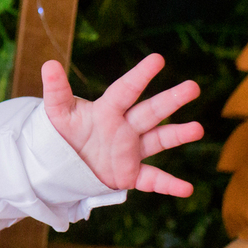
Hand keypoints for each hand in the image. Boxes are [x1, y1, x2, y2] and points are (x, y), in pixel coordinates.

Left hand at [41, 53, 202, 195]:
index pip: (125, 90)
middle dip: (171, 100)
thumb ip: (56, 91)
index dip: (140, 75)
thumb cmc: (63, 131)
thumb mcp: (57, 112)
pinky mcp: (131, 174)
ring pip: (158, 139)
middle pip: (150, 111)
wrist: (64, 161)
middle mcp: (124, 126)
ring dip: (177, 135)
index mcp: (107, 109)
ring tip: (198, 128)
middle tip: (193, 86)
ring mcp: (130, 150)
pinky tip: (188, 188)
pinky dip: (169, 185)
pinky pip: (153, 179)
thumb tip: (49, 64)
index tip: (158, 58)